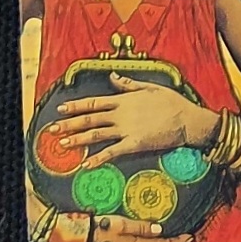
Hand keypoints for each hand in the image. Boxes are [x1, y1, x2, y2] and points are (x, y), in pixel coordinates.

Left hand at [49, 73, 206, 170]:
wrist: (188, 119)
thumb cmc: (172, 102)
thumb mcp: (151, 87)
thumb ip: (129, 84)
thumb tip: (112, 77)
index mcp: (124, 100)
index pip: (94, 102)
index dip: (76, 106)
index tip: (60, 109)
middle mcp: (122, 114)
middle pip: (90, 118)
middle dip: (69, 124)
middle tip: (52, 129)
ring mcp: (127, 129)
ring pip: (97, 134)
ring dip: (78, 139)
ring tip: (62, 144)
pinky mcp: (135, 143)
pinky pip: (113, 151)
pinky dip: (99, 158)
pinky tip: (86, 164)